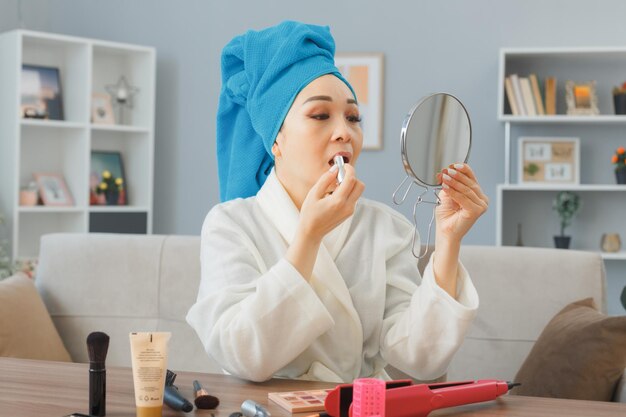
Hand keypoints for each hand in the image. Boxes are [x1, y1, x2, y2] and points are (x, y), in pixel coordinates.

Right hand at [286, 164, 363, 280]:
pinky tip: (334, 196)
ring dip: (349, 185)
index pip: (351, 179)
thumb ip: (325, 180)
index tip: (343, 165)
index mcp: (338, 201)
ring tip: (334, 189)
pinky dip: (347, 193)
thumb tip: (335, 169)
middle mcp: (347, 206)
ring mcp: (350, 211)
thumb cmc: (309, 213)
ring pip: (358, 192)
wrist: (312, 233)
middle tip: (339, 177)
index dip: (349, 169)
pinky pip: (353, 198)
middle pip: (360, 185)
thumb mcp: (313, 194)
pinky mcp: (349, 213)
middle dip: (352, 178)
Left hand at [435, 163, 487, 242]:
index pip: (472, 179)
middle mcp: (482, 200)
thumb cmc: (447, 217)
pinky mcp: (476, 211)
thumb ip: (448, 184)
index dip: (464, 170)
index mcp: (477, 195)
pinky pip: (463, 198)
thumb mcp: (447, 196)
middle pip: (470, 183)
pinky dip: (453, 191)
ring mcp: (481, 206)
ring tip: (444, 178)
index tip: (454, 165)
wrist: (445, 232)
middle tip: (447, 171)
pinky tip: (445, 187)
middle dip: (457, 176)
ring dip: (454, 182)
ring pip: (466, 190)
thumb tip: (444, 172)